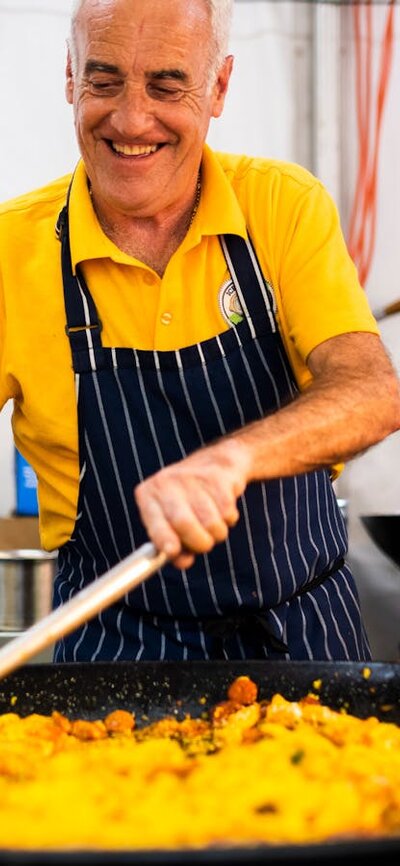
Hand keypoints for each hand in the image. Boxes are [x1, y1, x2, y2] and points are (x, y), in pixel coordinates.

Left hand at [134, 438, 249, 568]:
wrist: (215, 463)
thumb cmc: (188, 501)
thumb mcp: (172, 521)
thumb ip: (176, 547)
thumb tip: (182, 562)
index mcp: (149, 495)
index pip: (155, 522)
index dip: (164, 539)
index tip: (172, 551)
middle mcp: (166, 483)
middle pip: (184, 523)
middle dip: (199, 543)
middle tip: (204, 544)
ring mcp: (192, 477)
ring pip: (211, 523)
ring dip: (217, 532)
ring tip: (213, 522)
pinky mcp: (217, 477)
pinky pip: (228, 513)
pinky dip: (229, 519)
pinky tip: (222, 507)